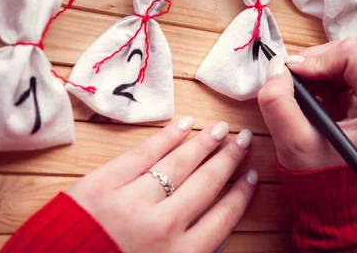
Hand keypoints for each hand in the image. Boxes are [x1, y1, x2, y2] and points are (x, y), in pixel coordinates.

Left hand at [67, 118, 256, 252]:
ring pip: (181, 164)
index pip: (223, 217)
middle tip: (244, 139)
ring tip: (221, 129)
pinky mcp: (104, 183)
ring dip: (205, 144)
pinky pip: (144, 154)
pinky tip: (185, 125)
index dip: (241, 193)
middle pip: (208, 184)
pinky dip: (168, 137)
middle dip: (229, 159)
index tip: (251, 174)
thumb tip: (211, 232)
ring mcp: (134, 201)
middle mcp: (164, 226)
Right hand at [258, 39, 356, 170]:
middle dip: (310, 63)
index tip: (291, 74)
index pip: (350, 55)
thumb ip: (280, 104)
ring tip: (292, 94)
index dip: (316, 59)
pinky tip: (300, 99)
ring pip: (334, 60)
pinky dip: (309, 79)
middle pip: (342, 54)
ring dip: (308, 71)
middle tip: (286, 82)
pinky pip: (329, 73)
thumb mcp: (294, 144)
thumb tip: (275, 68)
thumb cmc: (319, 175)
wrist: (330, 198)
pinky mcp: (352, 97)